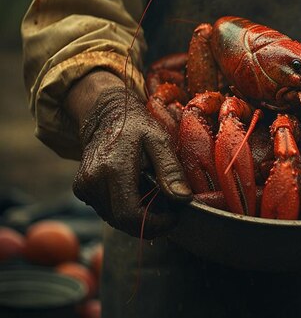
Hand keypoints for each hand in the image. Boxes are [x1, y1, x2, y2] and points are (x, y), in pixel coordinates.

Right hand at [69, 77, 190, 237]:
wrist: (105, 114)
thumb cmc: (136, 125)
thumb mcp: (159, 141)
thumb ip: (170, 170)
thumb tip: (182, 199)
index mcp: (113, 169)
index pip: (130, 215)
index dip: (155, 224)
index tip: (174, 217)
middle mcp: (92, 181)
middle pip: (122, 222)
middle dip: (149, 222)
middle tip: (169, 211)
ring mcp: (84, 187)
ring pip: (114, 219)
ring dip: (137, 216)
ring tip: (155, 198)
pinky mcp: (81, 190)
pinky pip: (107, 211)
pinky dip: (124, 209)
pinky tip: (137, 193)